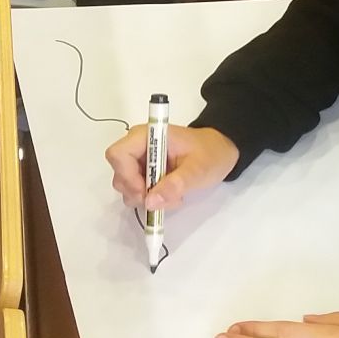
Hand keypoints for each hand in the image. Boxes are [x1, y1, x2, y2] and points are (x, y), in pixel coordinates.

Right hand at [104, 124, 237, 210]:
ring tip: (174, 196)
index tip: (146, 192)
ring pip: (126, 187)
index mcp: (147, 135)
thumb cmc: (211, 153)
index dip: (127, 176)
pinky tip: (171, 196)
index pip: (118, 154)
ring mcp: (140, 161)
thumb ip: (175, 184)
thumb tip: (150, 201)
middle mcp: (138, 146)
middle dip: (138, 192)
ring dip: (147, 199)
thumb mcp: (198, 169)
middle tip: (164, 198)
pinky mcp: (144, 174)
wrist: (220, 151)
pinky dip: (152, 200)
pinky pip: (138, 192)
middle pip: (119, 174)